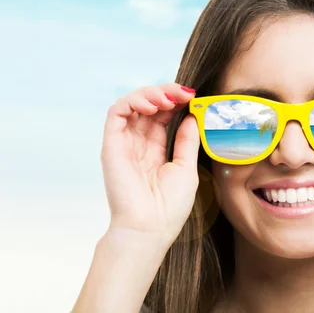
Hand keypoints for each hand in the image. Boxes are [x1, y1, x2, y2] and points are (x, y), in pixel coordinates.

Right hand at [100, 83, 199, 243]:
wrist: (149, 228)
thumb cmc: (169, 207)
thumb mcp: (186, 167)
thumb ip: (187, 140)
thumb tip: (192, 116)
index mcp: (156, 151)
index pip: (164, 116)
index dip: (177, 102)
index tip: (193, 97)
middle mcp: (138, 144)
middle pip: (149, 106)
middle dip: (167, 93)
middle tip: (184, 93)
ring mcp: (124, 143)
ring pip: (132, 104)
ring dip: (151, 93)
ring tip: (168, 99)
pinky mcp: (112, 144)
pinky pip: (116, 112)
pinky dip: (133, 100)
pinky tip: (152, 105)